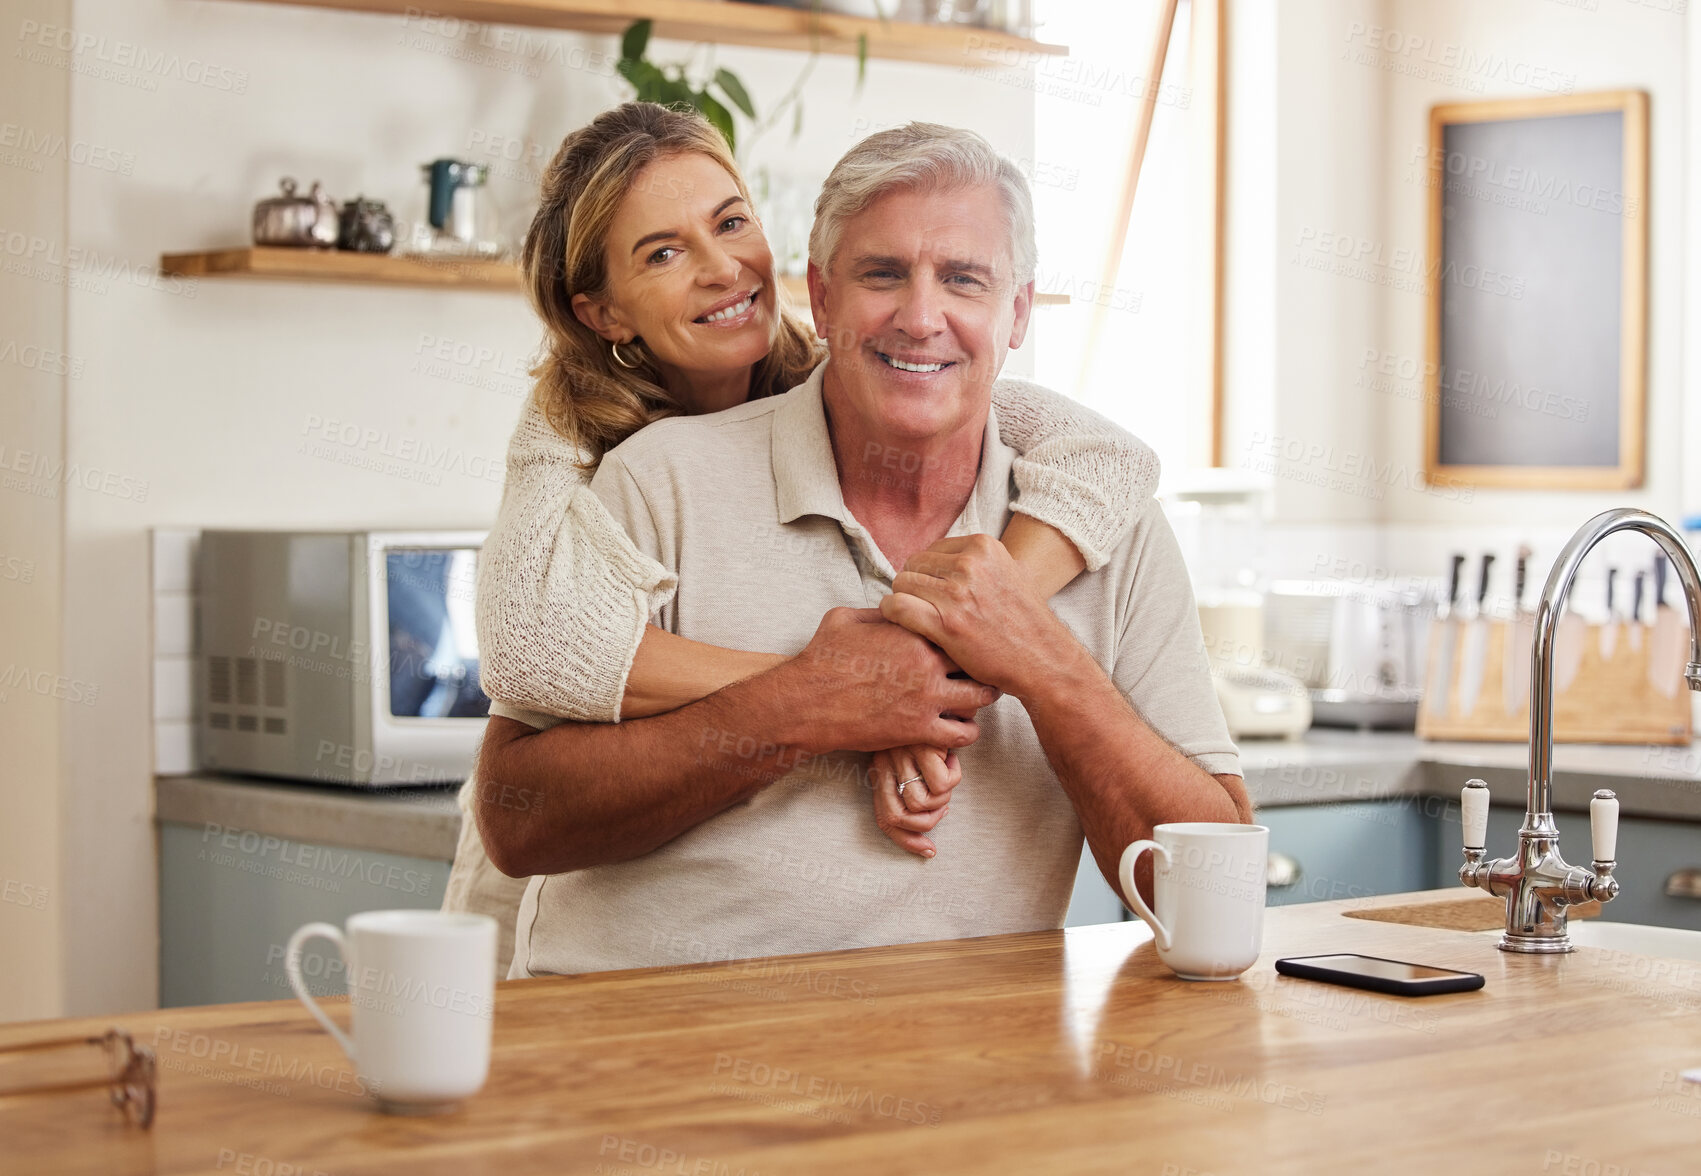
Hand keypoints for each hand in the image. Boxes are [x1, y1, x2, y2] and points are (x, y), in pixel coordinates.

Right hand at [777, 607, 999, 755]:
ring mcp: (926, 697)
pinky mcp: (920, 729)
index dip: (965, 631)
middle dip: (983, 662)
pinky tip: (960, 727)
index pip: (959, 624)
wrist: (806, 701)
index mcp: (913, 630)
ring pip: (982, 696)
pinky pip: (964, 734)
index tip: (966, 638)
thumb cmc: (823, 658)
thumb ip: (883, 612)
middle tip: (982, 668)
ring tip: (976, 698)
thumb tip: (901, 607)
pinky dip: (968, 731)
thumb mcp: (849, 618)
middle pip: (978, 658)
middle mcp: (927, 662)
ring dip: (983, 697)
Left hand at [870, 746, 960, 857]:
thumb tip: (926, 823)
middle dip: (926, 825)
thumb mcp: (914, 763)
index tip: (928, 851)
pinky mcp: (921, 747)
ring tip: (947, 774)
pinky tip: (951, 759)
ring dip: (942, 798)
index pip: (884, 818)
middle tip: (944, 810)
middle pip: (896, 817)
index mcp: (878, 770)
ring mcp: (899, 755)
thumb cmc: (928, 737)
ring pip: (921, 804)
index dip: (906, 841)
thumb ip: (911, 790)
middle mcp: (883, 763)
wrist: (937, 696)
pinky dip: (954, 775)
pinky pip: (941, 784)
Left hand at [879, 534, 1076, 696]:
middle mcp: (970, 564)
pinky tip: (900, 623)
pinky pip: (897, 607)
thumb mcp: (1014, 574)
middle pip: (913, 565)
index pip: (931, 550)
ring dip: (903, 601)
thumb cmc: (1027, 623)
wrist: (1043, 661)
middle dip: (914, 587)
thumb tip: (954, 556)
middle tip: (925, 609)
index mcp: (983, 547)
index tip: (934, 593)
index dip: (928, 573)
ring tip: (916, 619)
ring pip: (901, 584)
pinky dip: (891, 613)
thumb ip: (984, 561)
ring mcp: (958, 593)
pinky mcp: (946, 623)